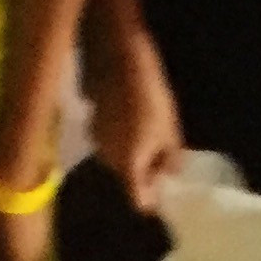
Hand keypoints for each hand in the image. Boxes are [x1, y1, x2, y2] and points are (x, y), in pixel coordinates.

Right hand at [91, 32, 183, 213]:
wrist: (120, 59)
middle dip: (142, 170)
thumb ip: (171, 160)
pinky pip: (107, 135)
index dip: (152, 199)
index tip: (164, 189)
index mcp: (128, 166)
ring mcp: (95, 136)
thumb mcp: (171, 132)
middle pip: (126, 176)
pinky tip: (130, 112)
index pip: (138, 200)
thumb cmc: (151, 100)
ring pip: (116, 155)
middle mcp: (106, 157)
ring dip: (130, 149)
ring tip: (147, 129)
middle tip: (161, 154)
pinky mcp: (89, 117)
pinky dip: (118, 132)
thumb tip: (170, 175)